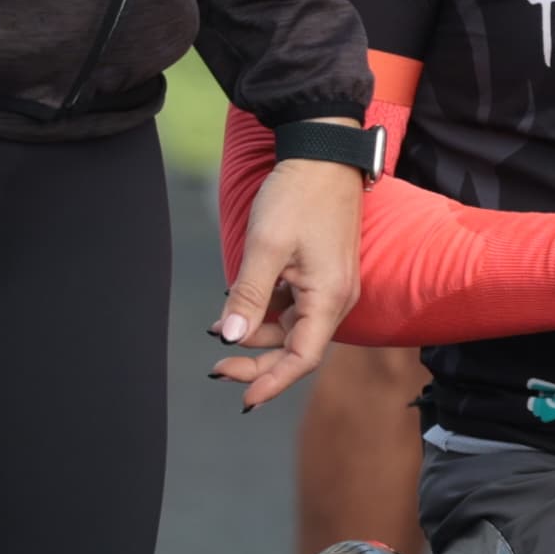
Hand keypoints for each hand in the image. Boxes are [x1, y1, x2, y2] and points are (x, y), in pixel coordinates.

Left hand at [208, 159, 360, 408]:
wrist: (324, 157)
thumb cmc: (299, 197)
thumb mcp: (266, 247)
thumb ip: (248, 296)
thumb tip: (232, 338)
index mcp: (329, 297)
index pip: (303, 358)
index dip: (273, 381)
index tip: (243, 397)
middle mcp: (336, 298)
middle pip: (297, 347)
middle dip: (258, 361)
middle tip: (217, 367)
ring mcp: (331, 286)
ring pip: (294, 328)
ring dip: (259, 335)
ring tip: (221, 329)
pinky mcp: (323, 274)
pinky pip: (295, 307)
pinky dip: (268, 314)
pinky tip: (241, 309)